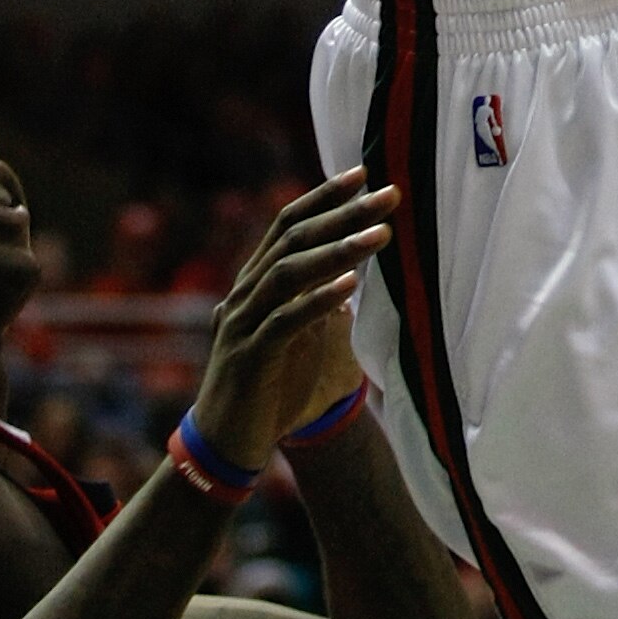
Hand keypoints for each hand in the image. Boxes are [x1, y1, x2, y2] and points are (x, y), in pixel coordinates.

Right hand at [188, 172, 397, 472]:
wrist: (229, 445)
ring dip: (337, 250)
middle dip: (342, 213)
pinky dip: (317, 301)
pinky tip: (350, 286)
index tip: (363, 174)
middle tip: (389, 193)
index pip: (287, 225)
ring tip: (381, 234)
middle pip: (293, 239)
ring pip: (288, 273)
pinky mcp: (249, 358)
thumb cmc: (269, 390)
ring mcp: (243, 324)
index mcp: (254, 284)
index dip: (323, 197)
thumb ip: (315, 305)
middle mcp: (244, 295)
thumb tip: (349, 275)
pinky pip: (284, 321)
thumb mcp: (296, 338)